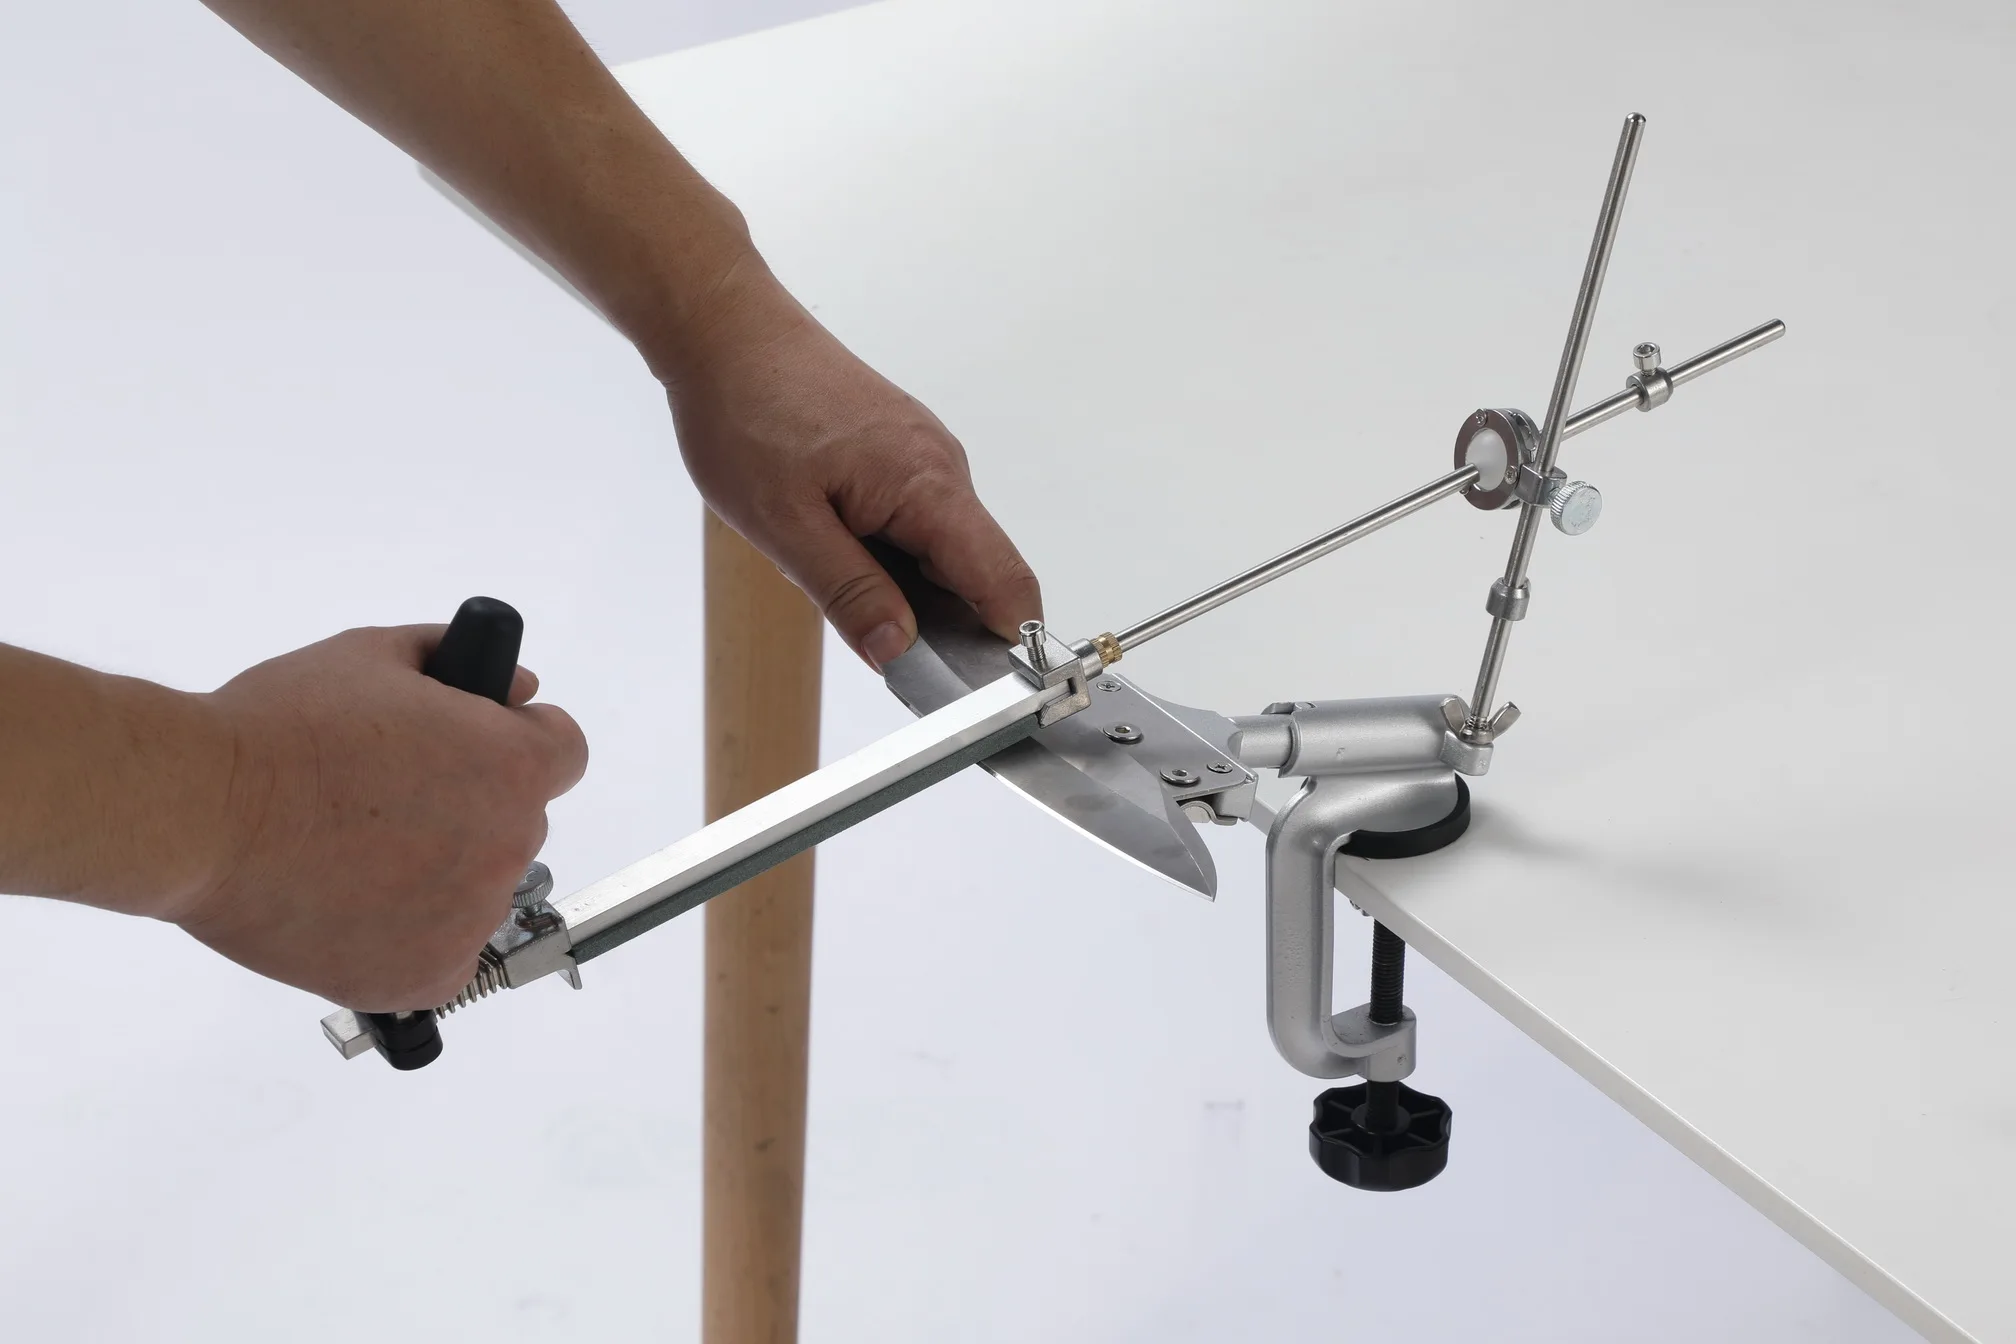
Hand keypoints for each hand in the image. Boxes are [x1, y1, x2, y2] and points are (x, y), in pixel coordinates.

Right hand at [175, 624, 587, 1011]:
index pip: (561, 753)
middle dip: (469, 809)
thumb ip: (456, 661)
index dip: (517, 744)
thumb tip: (516, 685)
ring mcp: (471, 917)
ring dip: (436, 875)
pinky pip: (442, 957)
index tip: (471, 749)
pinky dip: (408, 940)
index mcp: (513, 766)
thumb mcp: (372, 656)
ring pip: (475, 891)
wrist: (200, 812)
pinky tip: (353, 910)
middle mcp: (509, 844)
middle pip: (515, 823)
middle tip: (386, 803)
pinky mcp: (423, 977)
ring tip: (349, 855)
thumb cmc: (281, 728)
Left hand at [660, 259, 1042, 668]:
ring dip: (902, 588)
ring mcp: (924, 459)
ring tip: (828, 574)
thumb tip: (901, 652)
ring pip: (941, 553)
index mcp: (929, 485)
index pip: (1006, 582)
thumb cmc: (746, 410)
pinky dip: (887, 556)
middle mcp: (942, 469)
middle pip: (977, 575)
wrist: (722, 330)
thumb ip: (850, 594)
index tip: (978, 692)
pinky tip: (831, 546)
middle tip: (869, 642)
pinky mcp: (900, 456)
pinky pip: (915, 525)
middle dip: (939, 625)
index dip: (1007, 647)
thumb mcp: (785, 526)